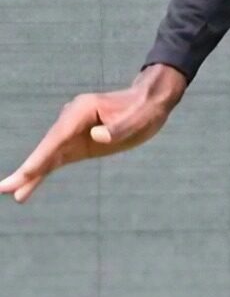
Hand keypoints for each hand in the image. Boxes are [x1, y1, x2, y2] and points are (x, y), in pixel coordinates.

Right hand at [3, 63, 185, 203]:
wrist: (148, 102)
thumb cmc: (144, 109)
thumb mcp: (138, 118)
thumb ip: (118, 128)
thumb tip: (98, 137)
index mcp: (82, 110)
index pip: (59, 136)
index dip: (43, 155)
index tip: (29, 171)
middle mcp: (70, 120)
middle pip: (47, 148)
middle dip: (28, 168)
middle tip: (5, 187)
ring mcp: (71, 132)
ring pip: (47, 157)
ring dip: (31, 175)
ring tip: (14, 194)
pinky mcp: (76, 144)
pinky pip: (56, 160)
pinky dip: (43, 173)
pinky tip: (28, 188)